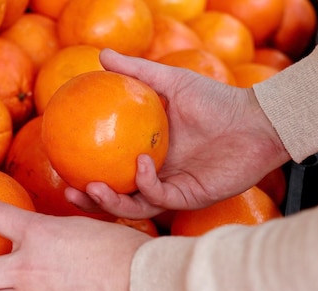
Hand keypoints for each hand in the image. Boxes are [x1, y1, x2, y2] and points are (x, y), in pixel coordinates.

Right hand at [65, 49, 289, 218]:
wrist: (255, 120)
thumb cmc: (216, 100)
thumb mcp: (171, 81)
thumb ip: (136, 71)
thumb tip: (100, 55)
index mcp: (146, 157)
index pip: (111, 173)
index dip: (86, 175)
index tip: (62, 166)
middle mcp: (157, 178)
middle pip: (117, 199)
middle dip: (92, 201)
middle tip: (69, 192)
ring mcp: (172, 189)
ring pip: (135, 207)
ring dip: (111, 202)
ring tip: (92, 188)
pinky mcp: (191, 197)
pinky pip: (161, 197)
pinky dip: (147, 183)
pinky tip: (141, 164)